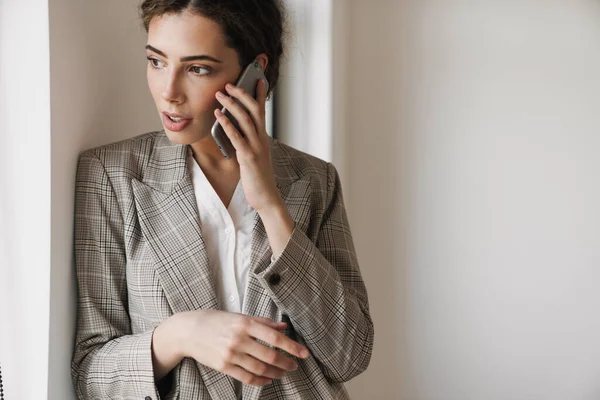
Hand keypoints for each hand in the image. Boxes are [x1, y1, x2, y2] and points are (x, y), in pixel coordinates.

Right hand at [178, 309, 308, 385]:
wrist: (188, 331)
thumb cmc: (216, 320)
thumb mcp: (239, 316)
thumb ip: (262, 322)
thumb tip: (283, 326)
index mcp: (245, 323)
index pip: (274, 337)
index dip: (291, 346)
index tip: (304, 353)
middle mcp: (238, 339)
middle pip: (269, 355)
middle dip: (286, 362)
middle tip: (295, 365)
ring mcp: (230, 354)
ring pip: (260, 368)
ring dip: (275, 372)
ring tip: (283, 373)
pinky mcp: (223, 366)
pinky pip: (246, 377)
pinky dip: (260, 380)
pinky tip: (268, 379)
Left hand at [214, 80, 279, 212]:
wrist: (266, 197)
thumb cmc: (258, 178)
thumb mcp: (254, 156)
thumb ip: (247, 143)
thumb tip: (234, 131)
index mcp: (263, 138)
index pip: (262, 111)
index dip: (260, 95)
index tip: (257, 79)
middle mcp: (261, 139)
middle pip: (254, 110)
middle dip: (242, 94)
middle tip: (229, 84)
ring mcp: (256, 147)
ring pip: (245, 119)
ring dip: (232, 104)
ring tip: (220, 94)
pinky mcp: (248, 157)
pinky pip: (237, 136)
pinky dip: (227, 124)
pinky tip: (219, 115)